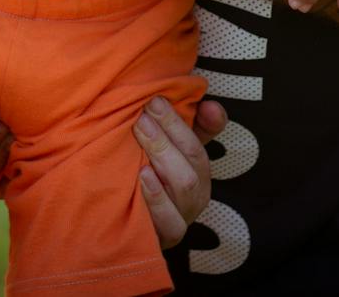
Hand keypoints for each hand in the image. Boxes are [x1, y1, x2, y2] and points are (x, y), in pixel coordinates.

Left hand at [134, 97, 224, 248]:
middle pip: (192, 160)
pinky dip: (158, 199)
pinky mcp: (168, 237)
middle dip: (169, 133)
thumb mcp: (169, 152)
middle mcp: (197, 191)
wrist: (126, 226)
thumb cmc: (150, 179)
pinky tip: (142, 178)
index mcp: (198, 168)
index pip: (197, 141)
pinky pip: (171, 221)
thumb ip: (189, 126)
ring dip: (163, 157)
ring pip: (184, 187)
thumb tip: (212, 104)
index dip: (182, 121)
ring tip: (142, 135)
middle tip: (144, 113)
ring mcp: (185, 214)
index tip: (157, 100)